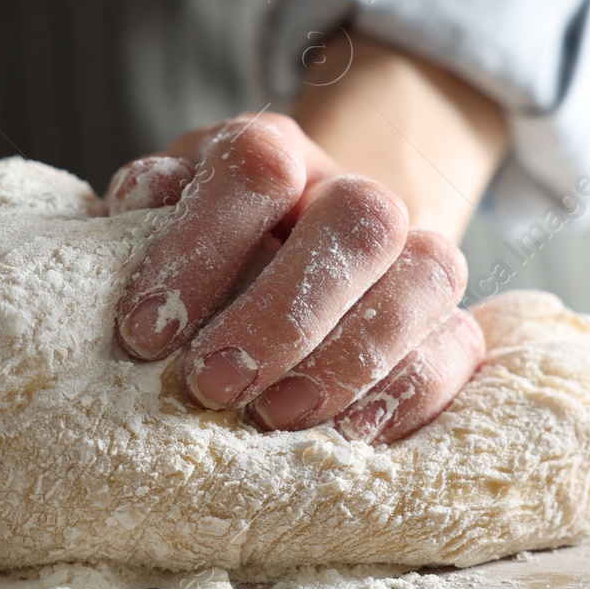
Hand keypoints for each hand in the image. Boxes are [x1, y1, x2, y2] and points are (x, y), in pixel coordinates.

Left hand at [109, 37, 506, 443]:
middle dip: (285, 313)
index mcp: (270, 152)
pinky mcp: (444, 315)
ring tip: (276, 418)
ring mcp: (408, 247)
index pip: (254, 168)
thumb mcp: (155, 221)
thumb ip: (139, 221)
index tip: (144, 332)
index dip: (199, 248)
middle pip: (358, 221)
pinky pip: (461, 342)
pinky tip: (351, 436)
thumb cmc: (196, 250)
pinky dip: (411, 392)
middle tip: (214, 385)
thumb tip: (128, 217)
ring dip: (352, 356)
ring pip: (426, 274)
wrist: (281, 248)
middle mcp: (347, 190)